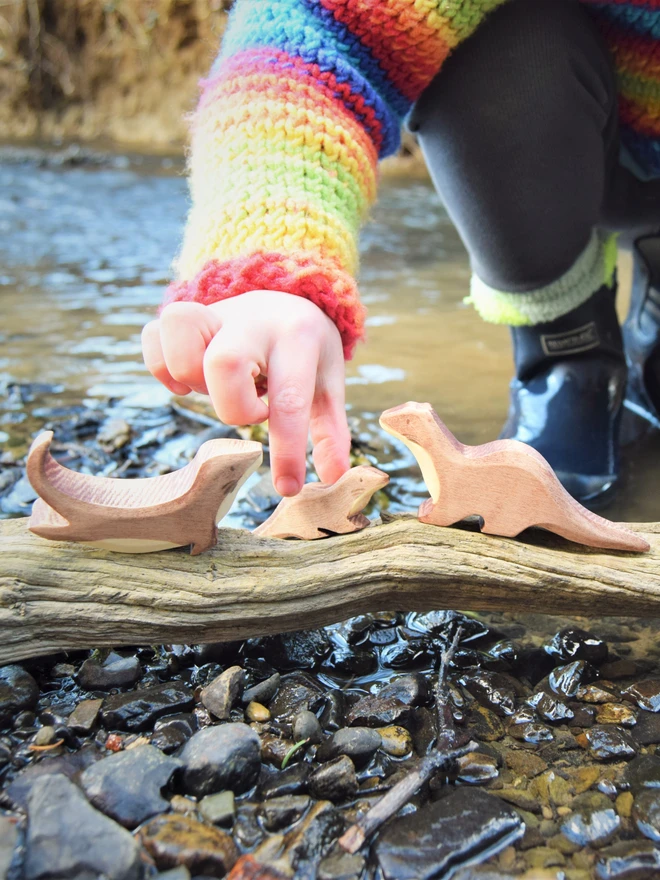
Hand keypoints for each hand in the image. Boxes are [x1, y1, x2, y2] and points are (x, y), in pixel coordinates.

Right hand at [141, 291, 350, 495]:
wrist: (287, 301)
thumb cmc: (305, 353)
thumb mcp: (327, 386)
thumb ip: (331, 431)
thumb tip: (332, 477)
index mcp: (298, 338)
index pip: (289, 398)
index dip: (286, 451)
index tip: (287, 488)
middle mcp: (253, 320)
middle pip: (223, 362)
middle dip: (233, 405)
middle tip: (252, 409)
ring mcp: (213, 313)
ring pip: (178, 330)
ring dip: (189, 376)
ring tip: (216, 388)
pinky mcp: (183, 315)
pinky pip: (152, 336)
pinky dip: (161, 367)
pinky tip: (188, 381)